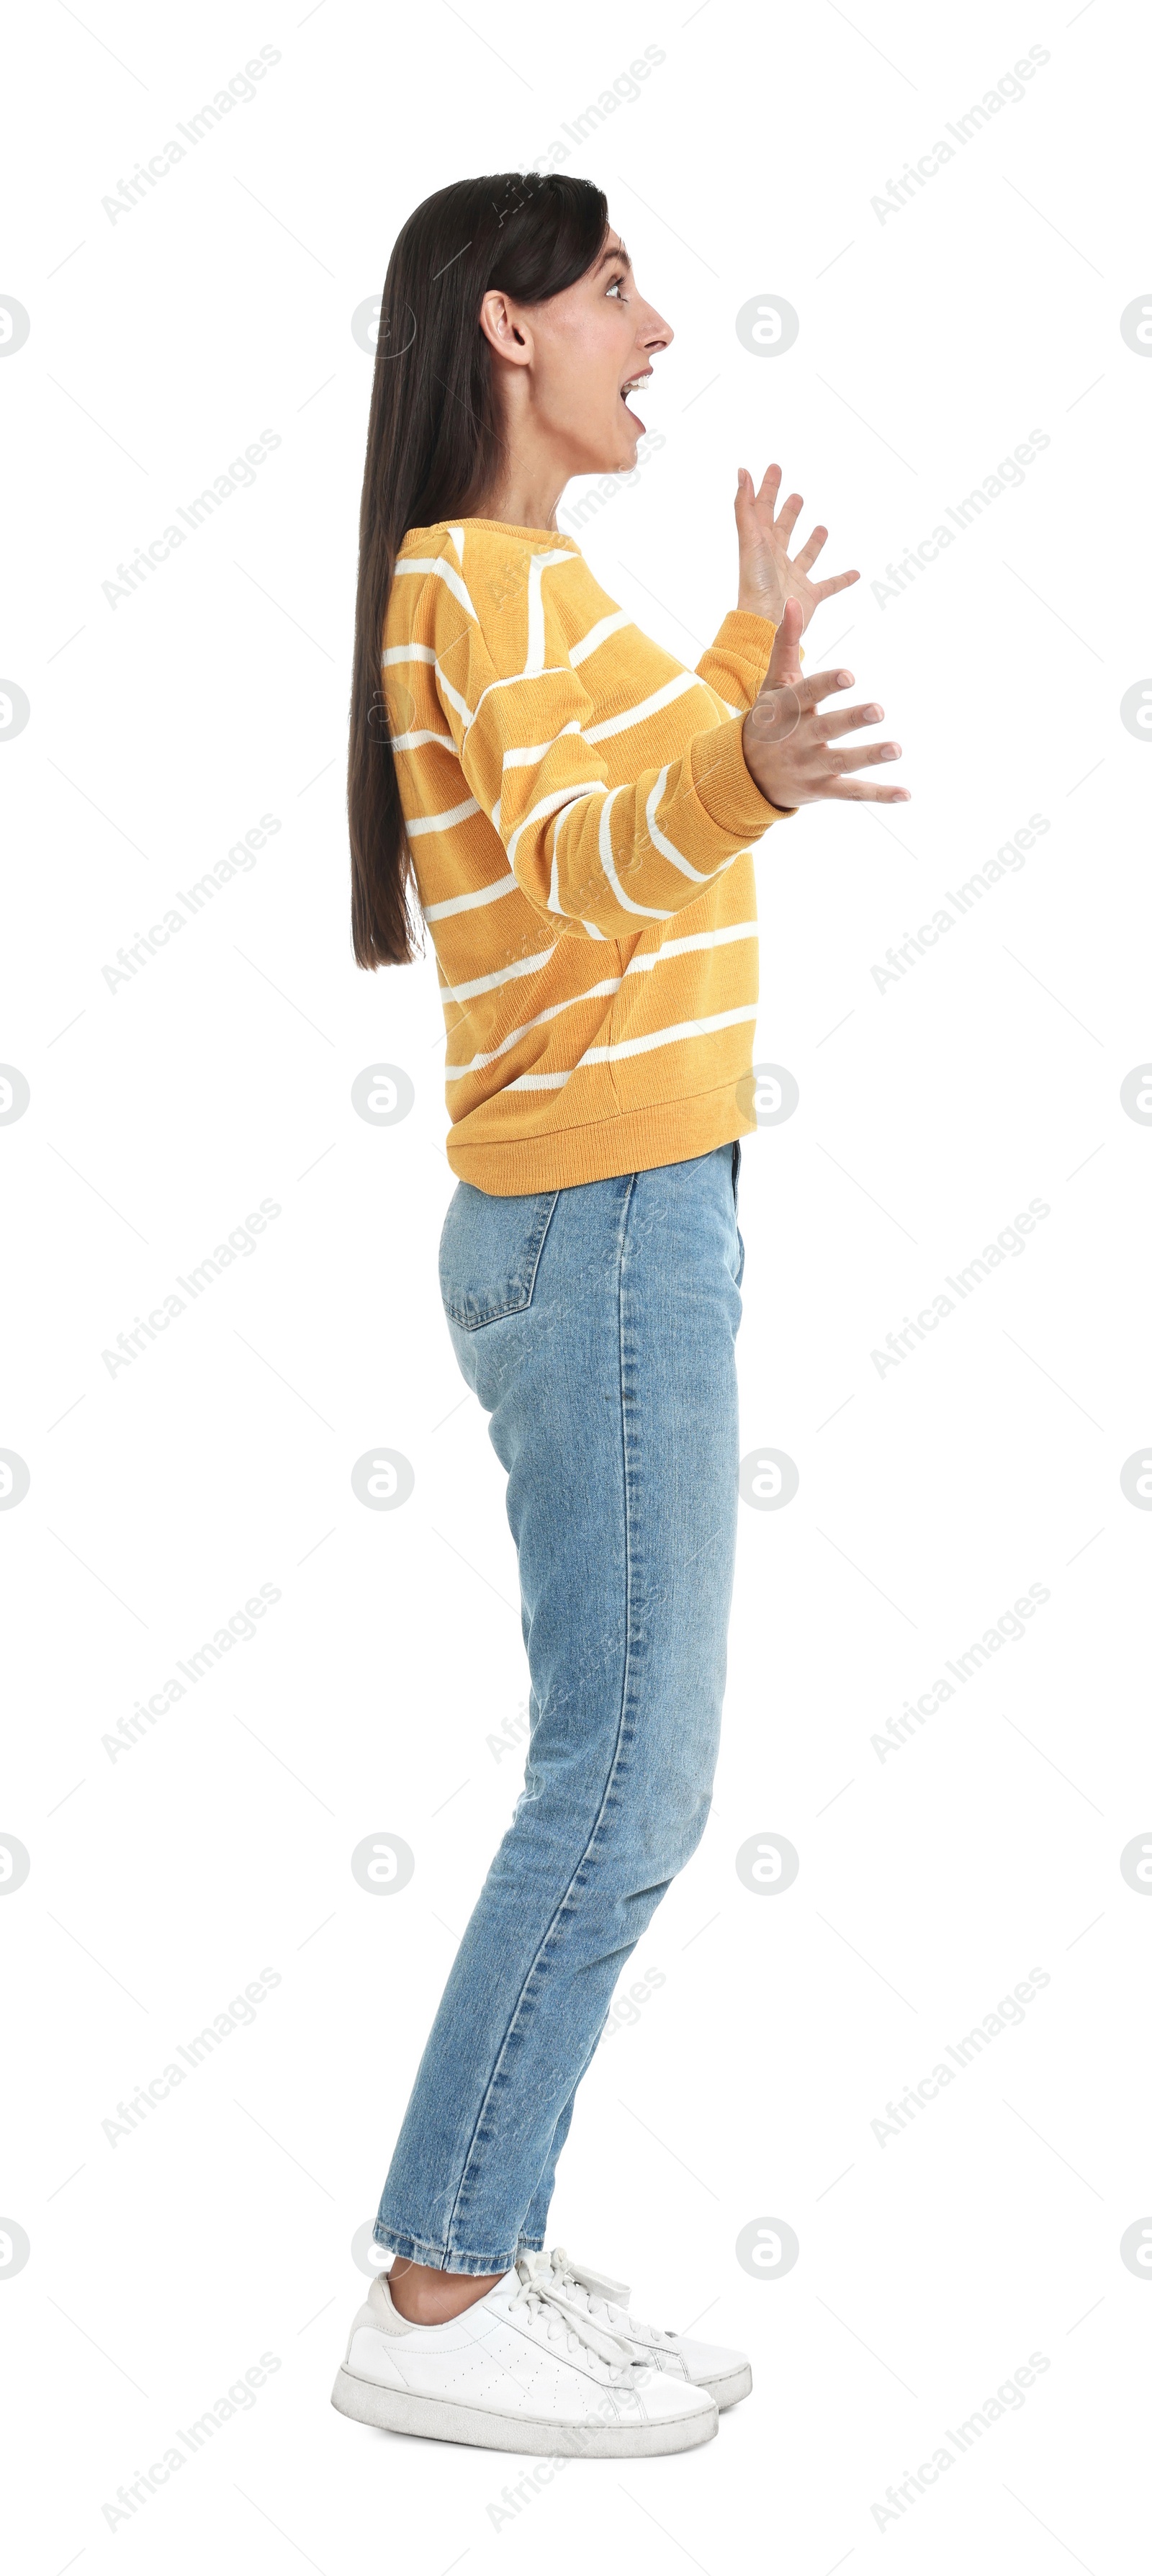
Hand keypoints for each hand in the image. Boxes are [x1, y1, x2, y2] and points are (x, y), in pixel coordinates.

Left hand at [735, 463, 858, 630]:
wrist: (766, 621)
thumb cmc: (756, 582)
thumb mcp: (750, 538)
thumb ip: (744, 506)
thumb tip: (742, 472)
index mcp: (761, 544)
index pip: (762, 510)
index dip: (768, 489)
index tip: (775, 468)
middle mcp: (776, 559)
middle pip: (783, 530)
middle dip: (789, 512)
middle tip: (796, 496)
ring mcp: (793, 578)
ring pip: (804, 555)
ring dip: (813, 542)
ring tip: (822, 528)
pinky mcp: (809, 596)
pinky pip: (829, 586)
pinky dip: (842, 580)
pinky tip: (855, 573)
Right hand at [742, 598, 909, 807]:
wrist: (745, 775)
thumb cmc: (768, 719)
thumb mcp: (773, 683)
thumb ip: (786, 643)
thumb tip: (792, 601)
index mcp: (785, 710)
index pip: (806, 695)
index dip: (826, 685)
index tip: (849, 675)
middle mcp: (797, 740)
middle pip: (825, 729)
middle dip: (851, 720)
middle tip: (879, 710)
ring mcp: (810, 767)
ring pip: (841, 762)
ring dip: (869, 756)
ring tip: (897, 749)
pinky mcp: (822, 789)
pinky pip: (852, 793)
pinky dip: (879, 794)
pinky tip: (905, 793)